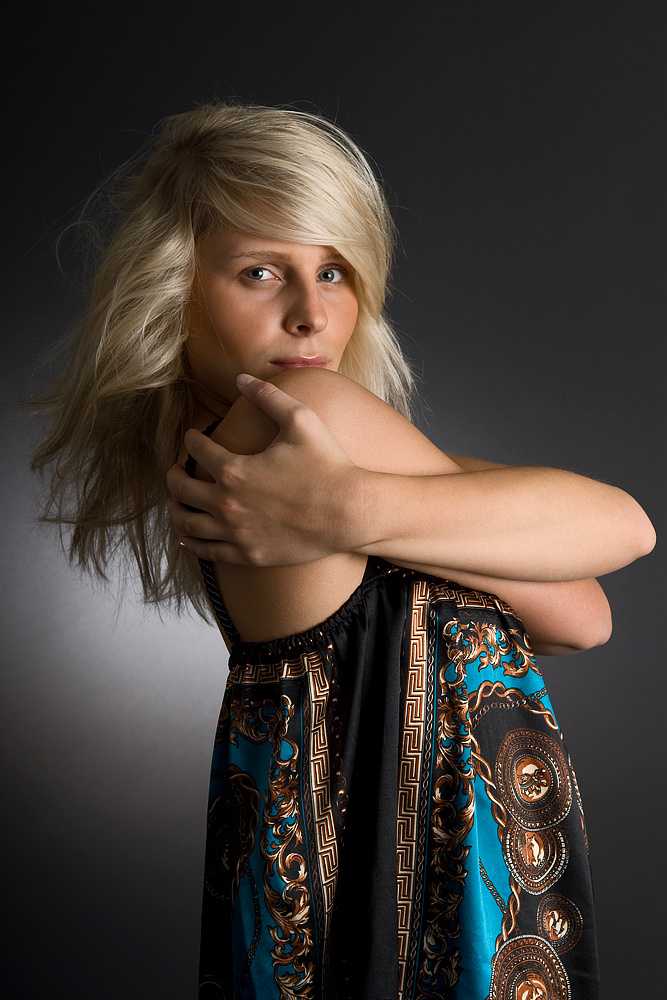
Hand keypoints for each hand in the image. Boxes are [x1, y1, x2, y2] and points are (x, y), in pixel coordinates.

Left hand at [167, 375, 361, 565]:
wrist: (351, 512)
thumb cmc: (329, 464)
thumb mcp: (301, 420)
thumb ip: (268, 396)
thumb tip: (241, 378)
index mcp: (234, 470)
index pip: (197, 451)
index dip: (192, 440)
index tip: (193, 437)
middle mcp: (228, 504)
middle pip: (182, 490)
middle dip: (174, 477)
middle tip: (174, 471)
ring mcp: (237, 533)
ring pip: (189, 524)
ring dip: (176, 510)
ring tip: (175, 503)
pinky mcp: (249, 554)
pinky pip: (209, 551)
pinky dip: (192, 542)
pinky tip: (186, 536)